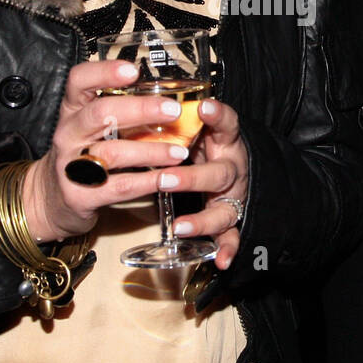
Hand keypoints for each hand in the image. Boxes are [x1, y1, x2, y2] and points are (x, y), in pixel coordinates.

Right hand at [22, 58, 211, 241]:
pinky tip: (166, 178)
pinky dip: (146, 182)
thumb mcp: (89, 127)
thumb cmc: (81, 154)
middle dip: (140, 110)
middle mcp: (68, 133)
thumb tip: (167, 98)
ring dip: (151, 151)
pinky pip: (118, 187)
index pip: (79, 80)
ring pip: (113, 152)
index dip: (104, 72)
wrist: (51, 199)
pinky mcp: (79, 195)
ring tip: (179, 152)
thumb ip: (118, 112)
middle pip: (100, 113)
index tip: (133, 70)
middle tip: (173, 110)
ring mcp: (70, 165)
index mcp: (72, 110)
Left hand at [170, 98, 248, 270]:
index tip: (203, 108)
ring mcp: (233, 196)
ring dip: (202, 220)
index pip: (226, 123)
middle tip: (165, 179)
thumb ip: (173, 121)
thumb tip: (129, 102)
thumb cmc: (202, 143)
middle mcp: (232, 168)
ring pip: (225, 209)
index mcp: (224, 141)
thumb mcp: (193, 128)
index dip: (217, 115)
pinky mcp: (230, 218)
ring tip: (178, 227)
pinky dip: (227, 248)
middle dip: (193, 178)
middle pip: (220, 173)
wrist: (231, 168)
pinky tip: (221, 260)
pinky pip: (231, 235)